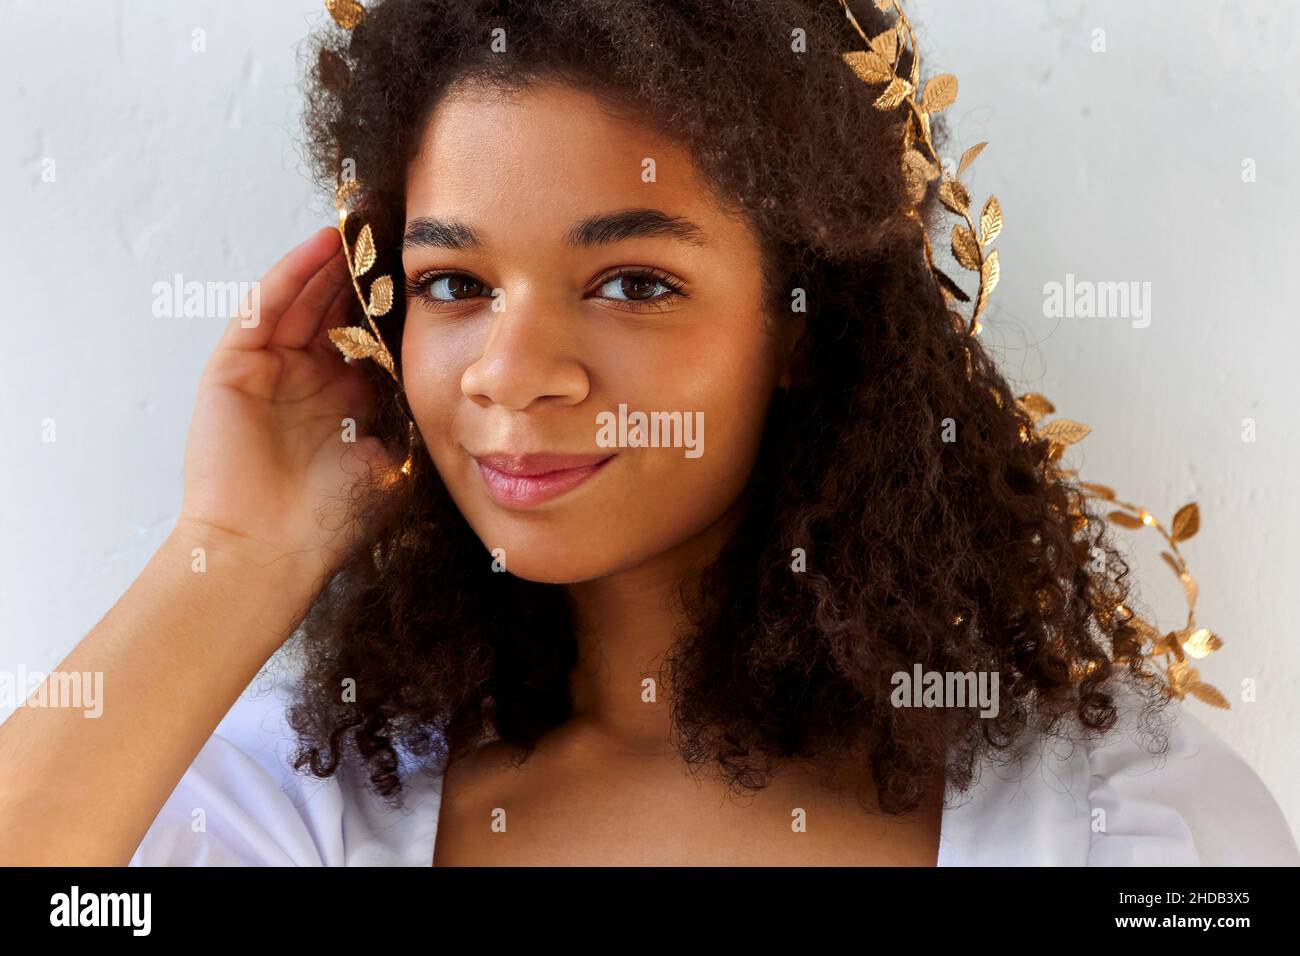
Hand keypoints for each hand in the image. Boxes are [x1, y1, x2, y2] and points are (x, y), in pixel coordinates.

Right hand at [175, 227, 400, 576]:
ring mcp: (268, 371)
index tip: (427, 272)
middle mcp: (306, 378)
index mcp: (344, 399)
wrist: (269, 552)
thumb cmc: (331, 519)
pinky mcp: (233, 367)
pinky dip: (292, 274)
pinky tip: (321, 247)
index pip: (370, 335)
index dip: (394, 304)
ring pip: (301, 300)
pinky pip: (264, 308)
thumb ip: (408, 411)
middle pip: (334, 308)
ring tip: (361, 226)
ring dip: (329, 263)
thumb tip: (450, 372)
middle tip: (395, 234)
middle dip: (363, 274)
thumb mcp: (388, 455)